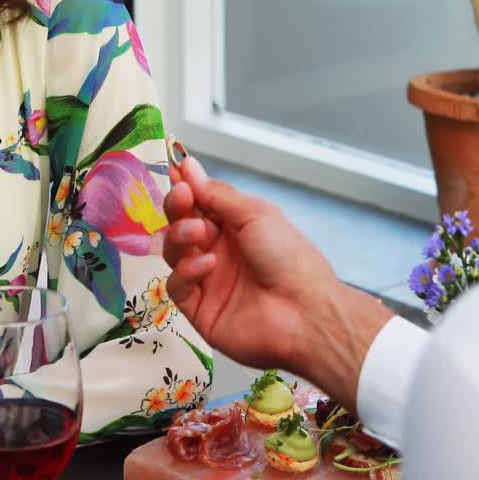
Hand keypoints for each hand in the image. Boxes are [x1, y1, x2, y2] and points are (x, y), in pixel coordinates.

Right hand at [163, 157, 340, 370]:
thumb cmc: (290, 259)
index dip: (186, 188)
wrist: (304, 312)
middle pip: (181, 224)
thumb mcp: (256, 215)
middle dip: (178, 208)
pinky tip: (207, 265)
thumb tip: (190, 167)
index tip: (176, 173)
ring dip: (180, 236)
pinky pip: (176, 285)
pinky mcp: (198, 308)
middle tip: (183, 199)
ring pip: (174, 252)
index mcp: (236, 226)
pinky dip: (187, 271)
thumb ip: (218, 195)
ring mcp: (207, 279)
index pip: (200, 202)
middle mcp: (219, 250)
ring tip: (199, 234)